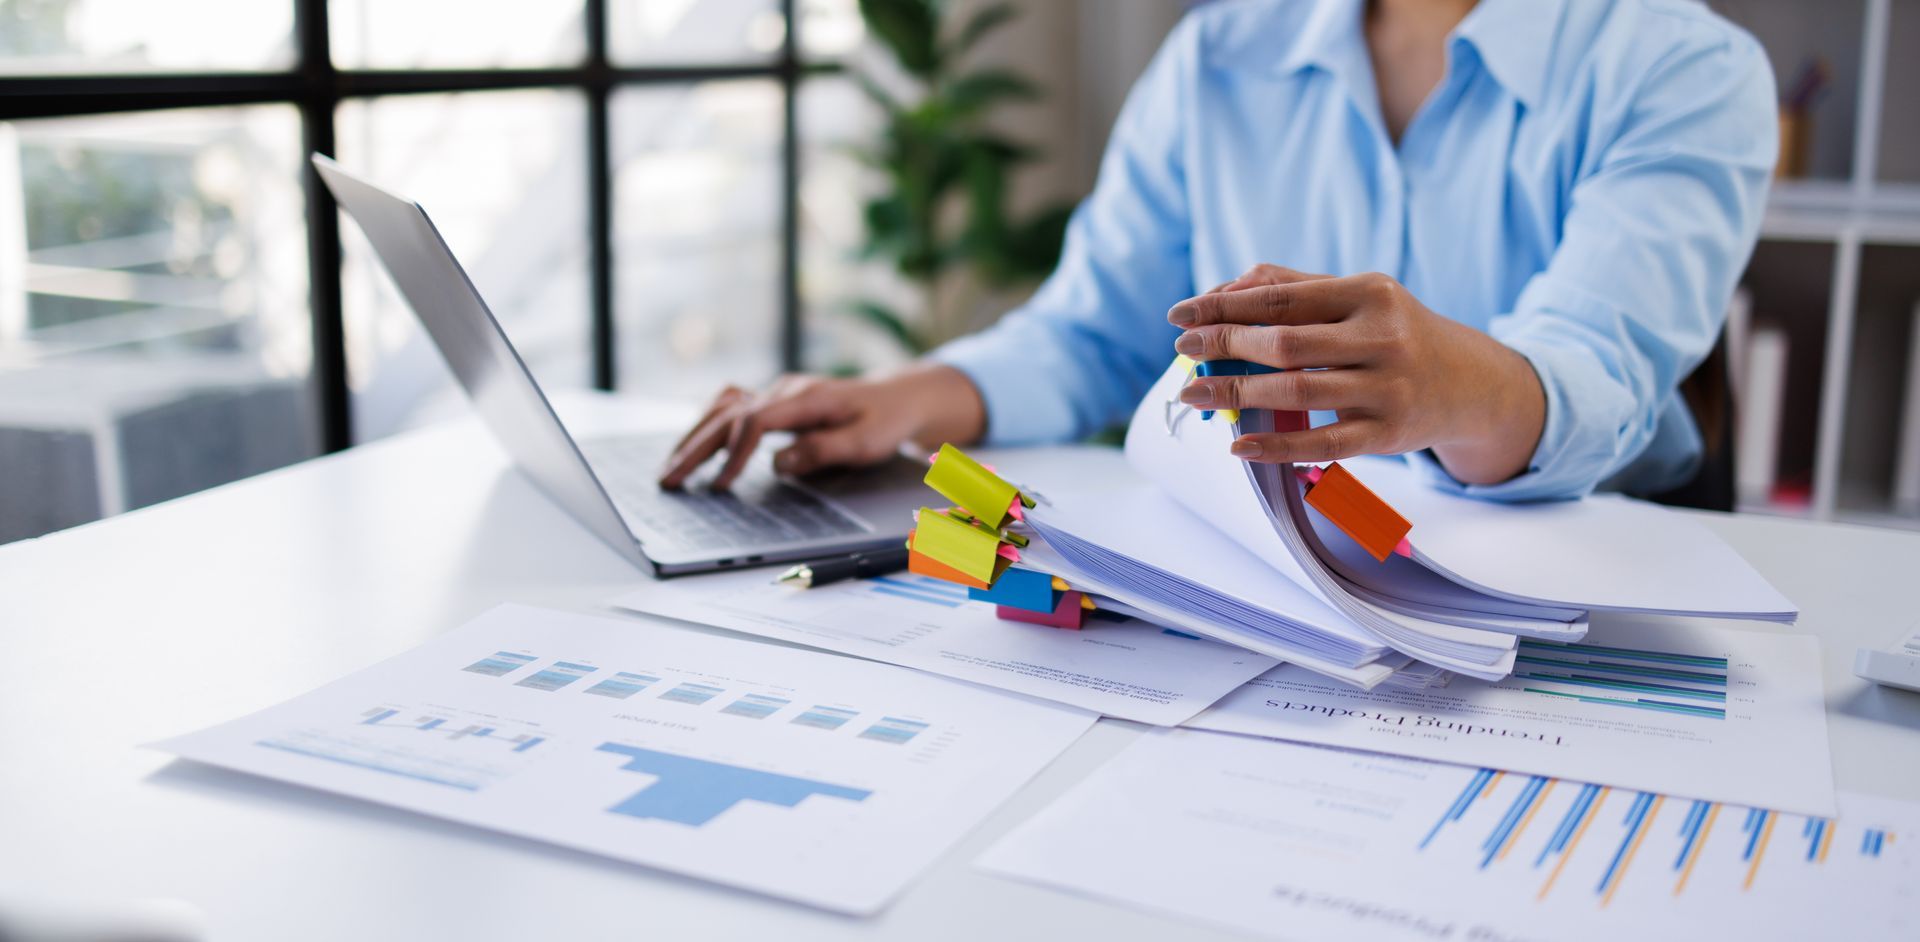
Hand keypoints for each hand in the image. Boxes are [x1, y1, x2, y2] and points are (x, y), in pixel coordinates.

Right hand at [657, 364, 986, 490]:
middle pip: (728, 415)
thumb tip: (777, 464)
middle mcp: (784, 390)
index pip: (756, 421)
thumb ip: (822, 451)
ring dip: (694, 436)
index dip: (735, 453)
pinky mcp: (775, 401)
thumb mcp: (865, 442)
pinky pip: (731, 407)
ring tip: (670, 467)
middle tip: (668, 480)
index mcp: (807, 398)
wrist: (897, 396)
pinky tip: (692, 446)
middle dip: (695, 448)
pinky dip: (708, 425)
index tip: (721, 486)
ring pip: (722, 409)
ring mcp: (776, 392)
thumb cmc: (884, 421)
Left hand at [1168, 264, 1546, 484]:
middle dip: (1225, 345)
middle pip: (1286, 343)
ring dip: (1236, 392)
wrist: (1467, 382)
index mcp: (1369, 293)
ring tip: (1192, 393)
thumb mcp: (1355, 297)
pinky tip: (1237, 445)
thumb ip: (1291, 288)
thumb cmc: (1391, 333)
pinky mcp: (1388, 433)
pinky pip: (1324, 444)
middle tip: (1182, 352)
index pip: (1281, 298)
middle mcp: (1383, 337)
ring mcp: (1388, 388)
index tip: (1180, 315)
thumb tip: (1220, 292)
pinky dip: (1276, 446)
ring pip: (1298, 392)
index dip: (1224, 306)